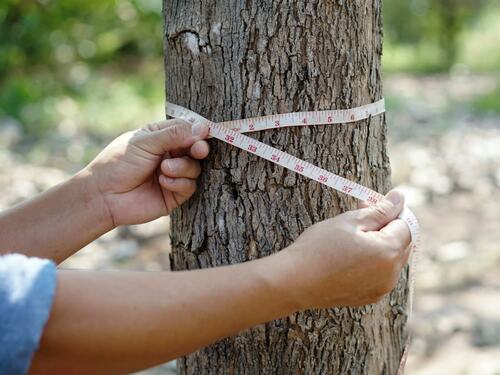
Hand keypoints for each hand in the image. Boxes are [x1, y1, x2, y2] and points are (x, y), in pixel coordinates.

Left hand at [85, 120, 209, 226]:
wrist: (104, 195)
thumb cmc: (118, 163)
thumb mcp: (145, 142)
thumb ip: (173, 135)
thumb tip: (202, 128)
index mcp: (161, 137)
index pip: (187, 129)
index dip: (197, 131)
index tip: (204, 132)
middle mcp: (170, 155)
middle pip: (196, 149)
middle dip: (198, 149)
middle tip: (198, 150)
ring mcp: (173, 175)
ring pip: (195, 168)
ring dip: (183, 167)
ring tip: (165, 169)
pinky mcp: (175, 195)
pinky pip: (189, 186)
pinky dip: (179, 182)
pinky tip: (163, 181)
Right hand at [284, 190, 411, 308]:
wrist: (295, 282)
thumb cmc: (319, 248)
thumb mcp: (350, 221)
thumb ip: (380, 210)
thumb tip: (400, 197)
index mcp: (389, 252)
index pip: (407, 225)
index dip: (394, 210)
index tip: (375, 203)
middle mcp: (392, 274)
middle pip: (403, 243)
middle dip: (388, 225)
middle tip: (363, 211)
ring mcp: (381, 288)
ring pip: (392, 259)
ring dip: (380, 243)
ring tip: (353, 233)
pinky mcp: (370, 297)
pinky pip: (381, 274)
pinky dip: (373, 261)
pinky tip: (350, 254)